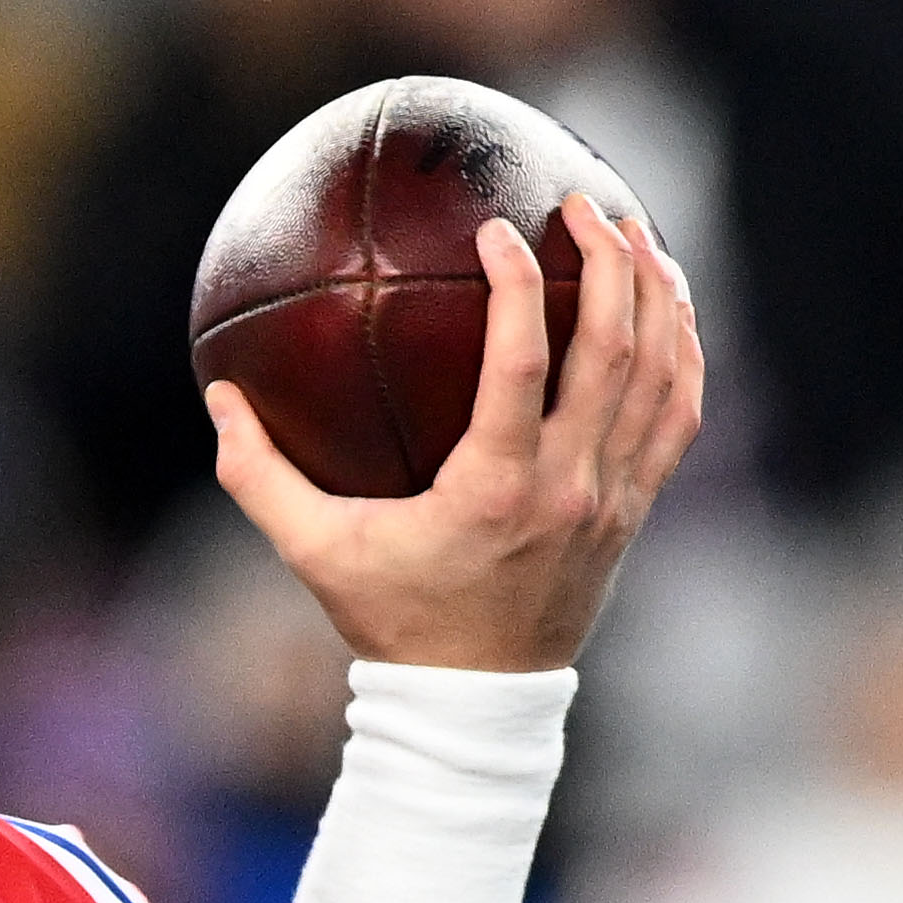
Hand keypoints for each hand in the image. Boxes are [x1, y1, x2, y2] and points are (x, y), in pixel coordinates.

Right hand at [207, 189, 704, 670]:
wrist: (475, 699)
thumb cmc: (389, 620)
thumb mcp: (315, 552)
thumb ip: (260, 478)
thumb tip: (220, 400)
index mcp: (497, 490)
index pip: (523, 364)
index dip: (518, 287)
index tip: (496, 232)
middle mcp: (571, 487)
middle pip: (615, 349)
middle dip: (608, 261)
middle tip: (581, 203)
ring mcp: (616, 497)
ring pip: (662, 372)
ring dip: (656, 292)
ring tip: (631, 232)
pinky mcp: (639, 506)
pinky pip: (681, 410)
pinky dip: (682, 349)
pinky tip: (666, 304)